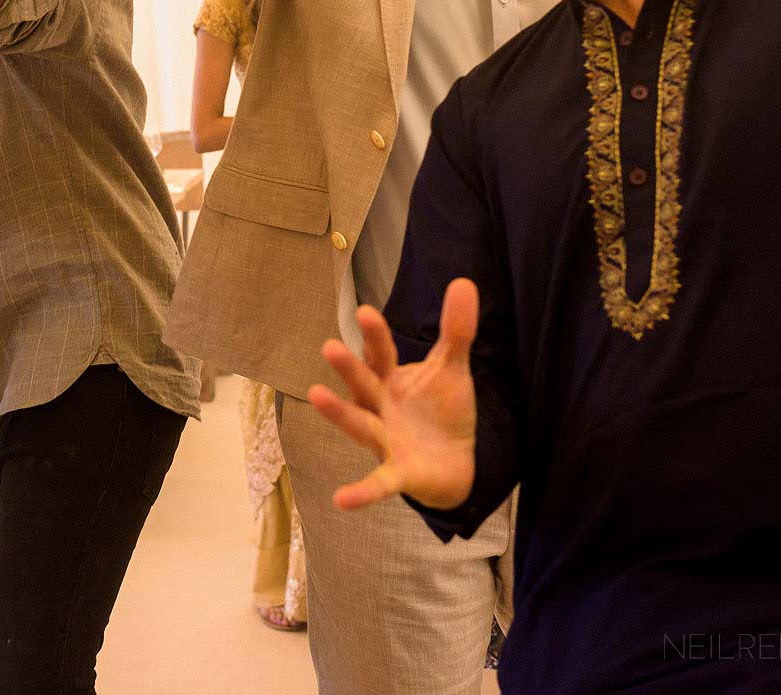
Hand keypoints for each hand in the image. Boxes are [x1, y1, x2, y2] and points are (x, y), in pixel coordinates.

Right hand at [305, 280, 480, 512]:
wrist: (454, 464)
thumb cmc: (442, 411)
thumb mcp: (451, 369)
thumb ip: (456, 330)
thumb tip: (464, 281)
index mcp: (391, 380)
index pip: (382, 353)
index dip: (374, 335)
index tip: (364, 311)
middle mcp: (380, 407)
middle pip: (362, 384)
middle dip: (348, 368)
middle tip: (330, 346)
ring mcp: (384, 440)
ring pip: (360, 425)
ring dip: (339, 414)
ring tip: (317, 395)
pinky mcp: (397, 472)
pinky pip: (378, 483)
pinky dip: (362, 492)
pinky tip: (341, 499)